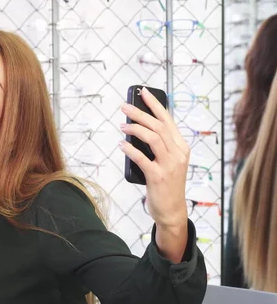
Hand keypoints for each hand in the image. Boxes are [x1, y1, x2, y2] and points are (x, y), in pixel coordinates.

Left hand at [119, 87, 189, 227]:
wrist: (172, 210)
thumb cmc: (167, 184)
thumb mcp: (168, 161)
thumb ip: (160, 146)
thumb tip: (137, 128)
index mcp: (181, 147)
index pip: (168, 120)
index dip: (154, 105)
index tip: (142, 92)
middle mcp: (178, 153)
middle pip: (158, 126)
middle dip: (140, 113)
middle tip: (124, 107)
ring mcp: (169, 165)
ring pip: (153, 138)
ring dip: (135, 128)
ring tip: (122, 125)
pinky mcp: (158, 176)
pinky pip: (142, 158)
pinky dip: (130, 150)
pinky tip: (121, 144)